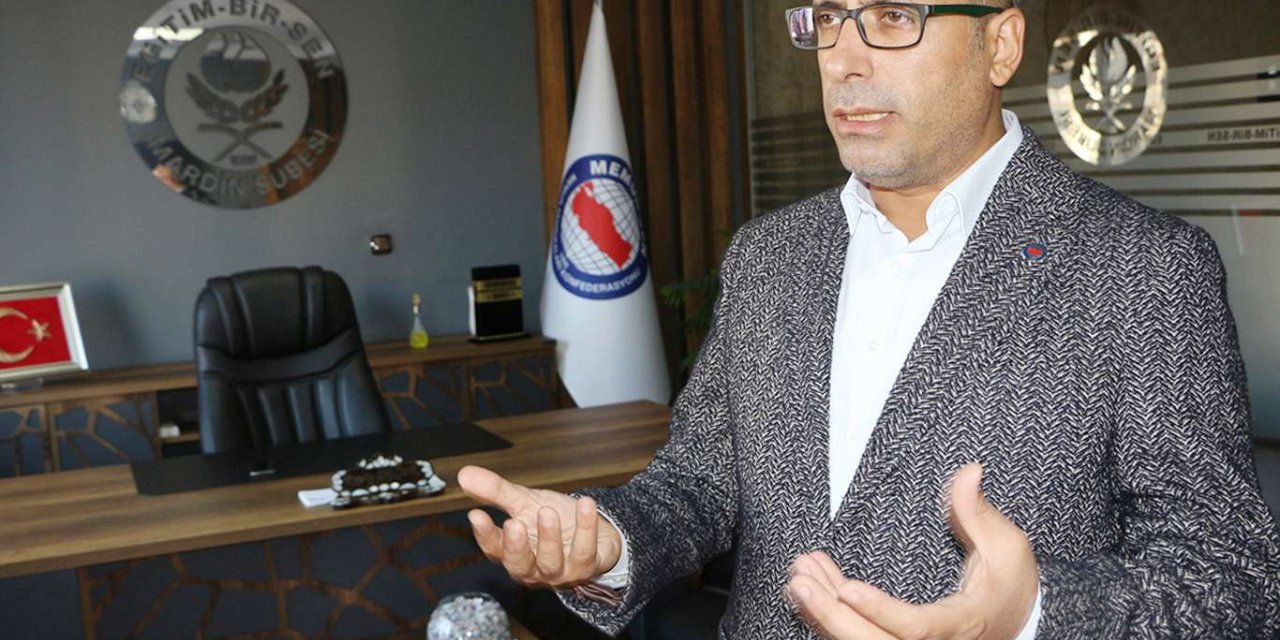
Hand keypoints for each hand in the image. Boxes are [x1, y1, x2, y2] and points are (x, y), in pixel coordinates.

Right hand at [457, 465, 622, 587]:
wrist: (596, 533)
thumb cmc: (556, 521)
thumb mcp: (524, 503)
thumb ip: (496, 492)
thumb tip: (465, 475)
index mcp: (515, 552)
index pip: (494, 549)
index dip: (485, 535)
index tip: (477, 515)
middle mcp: (536, 568)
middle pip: (520, 565)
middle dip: (516, 547)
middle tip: (514, 523)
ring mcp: (563, 571)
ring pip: (552, 562)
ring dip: (549, 537)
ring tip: (547, 512)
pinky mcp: (590, 565)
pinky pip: (587, 551)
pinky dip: (586, 528)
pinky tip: (585, 505)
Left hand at [788, 464, 1038, 638]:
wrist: (1018, 619)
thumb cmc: (1011, 583)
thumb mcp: (1006, 546)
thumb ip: (979, 512)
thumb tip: (968, 471)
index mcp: (962, 624)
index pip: (916, 627)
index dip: (879, 610)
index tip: (847, 587)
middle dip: (832, 614)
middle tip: (801, 579)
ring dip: (823, 612)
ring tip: (799, 576)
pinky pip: (857, 639)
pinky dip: (828, 618)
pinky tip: (805, 594)